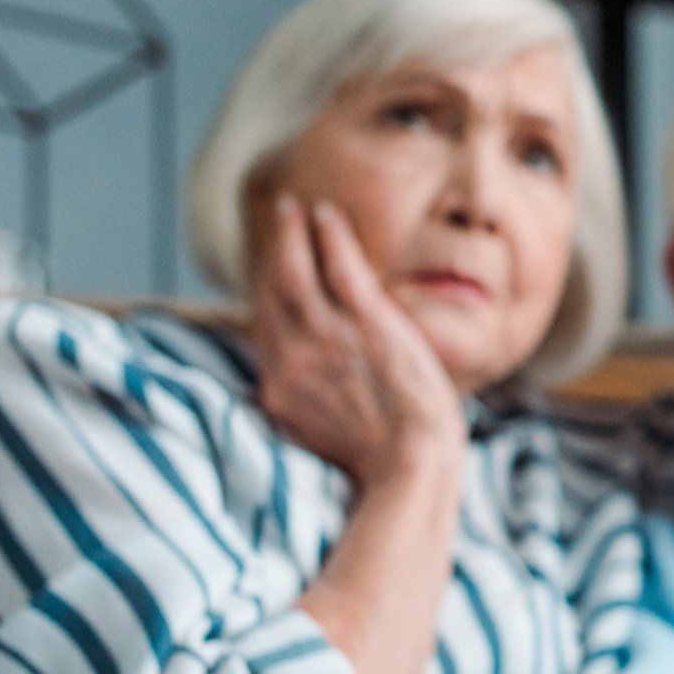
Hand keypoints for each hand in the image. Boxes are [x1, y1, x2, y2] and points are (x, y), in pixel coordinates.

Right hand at [251, 195, 465, 489]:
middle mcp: (294, 357)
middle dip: (273, 251)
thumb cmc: (381, 462)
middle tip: (280, 220)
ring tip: (294, 208)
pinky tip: (327, 213)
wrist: (409, 465)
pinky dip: (329, 235)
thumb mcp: (319, 439)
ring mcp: (329, 337)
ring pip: (295, 270)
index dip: (264, 290)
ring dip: (292, 234)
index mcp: (280, 388)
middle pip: (272, 291)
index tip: (271, 268)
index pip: (264, 326)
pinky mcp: (367, 323)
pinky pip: (339, 265)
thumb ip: (300, 409)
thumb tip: (284, 400)